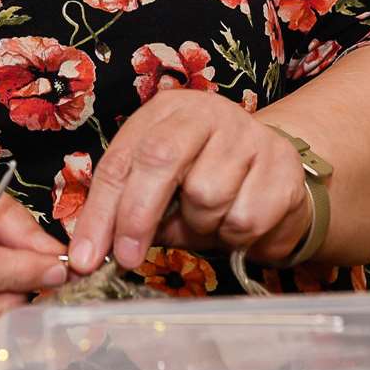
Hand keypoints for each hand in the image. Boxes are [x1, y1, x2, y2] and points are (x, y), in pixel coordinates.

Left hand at [65, 90, 310, 273]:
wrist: (275, 175)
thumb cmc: (206, 180)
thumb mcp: (161, 187)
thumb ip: (128, 210)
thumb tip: (91, 252)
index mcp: (166, 112)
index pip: (121, 159)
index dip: (100, 211)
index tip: (87, 256)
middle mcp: (207, 112)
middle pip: (160, 161)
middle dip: (137, 217)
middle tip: (127, 258)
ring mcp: (248, 135)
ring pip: (206, 197)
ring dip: (199, 226)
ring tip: (207, 220)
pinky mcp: (283, 165)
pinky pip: (245, 219)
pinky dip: (234, 235)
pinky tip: (236, 221)